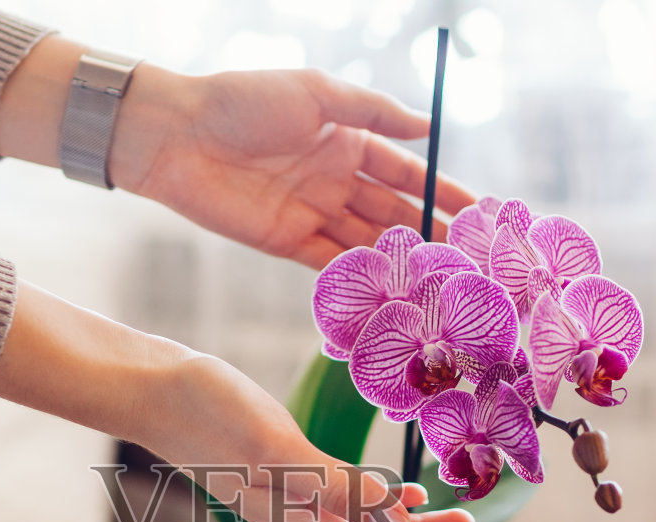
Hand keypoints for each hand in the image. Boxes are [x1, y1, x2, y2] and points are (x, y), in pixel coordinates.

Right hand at [0, 285, 500, 521]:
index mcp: (302, 521)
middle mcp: (301, 518)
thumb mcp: (275, 446)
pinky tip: (412, 494)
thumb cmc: (203, 413)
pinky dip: (388, 502)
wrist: (148, 387)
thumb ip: (334, 486)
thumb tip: (398, 520)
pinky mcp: (286, 468)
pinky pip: (351, 498)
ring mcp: (292, 496)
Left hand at [111, 66, 475, 268]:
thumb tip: (429, 125)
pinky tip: (392, 293)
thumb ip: (374, 113)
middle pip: (393, 213)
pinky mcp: (286, 241)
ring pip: (368, 242)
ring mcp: (312, 213)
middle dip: (432, 235)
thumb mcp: (318, 94)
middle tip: (471, 263)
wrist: (177, 135)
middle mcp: (335, 179)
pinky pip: (330, 263)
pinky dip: (360, 277)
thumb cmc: (244, 101)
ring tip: (441, 284)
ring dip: (402, 262)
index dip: (442, 193)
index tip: (479, 216)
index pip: (407, 173)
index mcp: (348, 140)